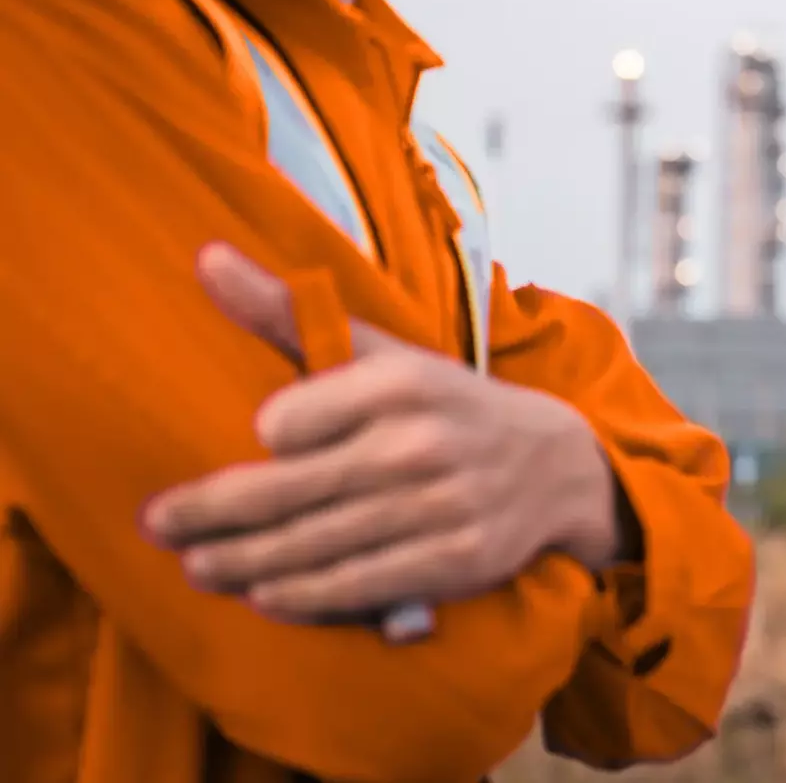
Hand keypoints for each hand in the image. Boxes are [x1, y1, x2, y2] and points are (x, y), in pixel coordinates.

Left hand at [143, 244, 623, 628]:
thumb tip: (206, 258)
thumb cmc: (447, 406)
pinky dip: (300, 596)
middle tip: (159, 525)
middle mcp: (419, 445)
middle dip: (208, 514)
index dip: (263, 436)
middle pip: (283, 491)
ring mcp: (439, 508)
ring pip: (310, 546)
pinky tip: (263, 593)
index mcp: (400, 382)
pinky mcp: (453, 562)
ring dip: (240, 563)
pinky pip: (355, 586)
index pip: (287, 421)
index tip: (252, 442)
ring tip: (198, 565)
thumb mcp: (383, 352)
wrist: (557, 466)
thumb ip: (287, 312)